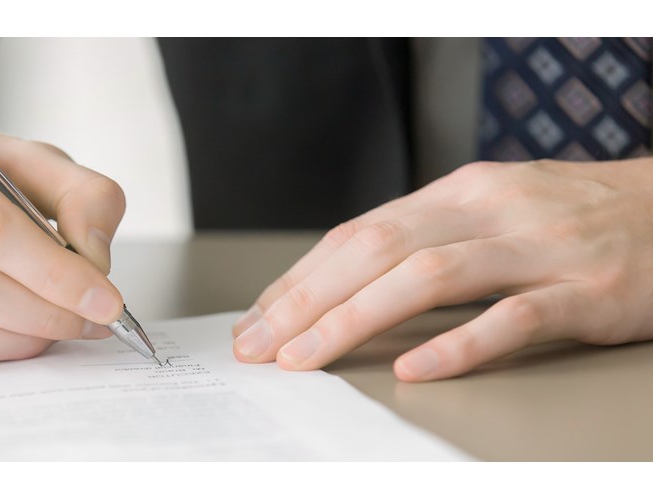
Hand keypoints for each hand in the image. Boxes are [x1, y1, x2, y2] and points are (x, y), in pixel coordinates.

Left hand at [232, 158, 652, 380]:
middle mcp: (491, 210)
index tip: (259, 317)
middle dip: (306, 300)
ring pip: (428, 278)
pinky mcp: (588, 289)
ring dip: (354, 319)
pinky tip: (414, 369)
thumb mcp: (495, 209)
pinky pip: (514, 316)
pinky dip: (459, 344)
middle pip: (376, 250)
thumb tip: (346, 278)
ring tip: (306, 357)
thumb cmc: (578, 217)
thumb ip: (430, 237)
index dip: (301, 277)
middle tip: (258, 345)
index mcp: (460, 192)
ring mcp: (540, 247)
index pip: (358, 232)